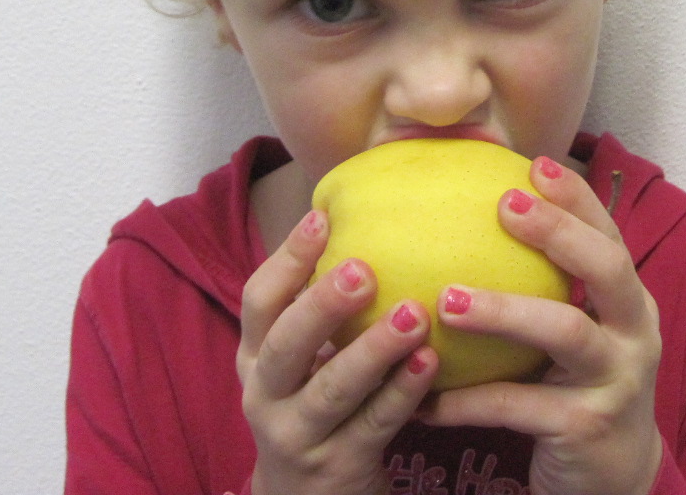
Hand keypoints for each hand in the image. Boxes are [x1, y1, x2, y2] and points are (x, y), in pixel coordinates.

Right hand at [237, 208, 440, 494]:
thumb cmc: (313, 406)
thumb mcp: (300, 362)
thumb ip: (319, 308)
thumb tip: (366, 220)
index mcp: (255, 356)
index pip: (257, 301)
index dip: (286, 259)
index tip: (323, 218)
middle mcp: (266, 394)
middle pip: (286, 344)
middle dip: (323, 304)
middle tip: (365, 269)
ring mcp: (299, 435)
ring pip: (333, 388)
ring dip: (374, 349)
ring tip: (415, 314)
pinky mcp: (339, 466)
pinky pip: (375, 424)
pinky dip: (403, 392)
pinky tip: (431, 363)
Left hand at [417, 158, 662, 494]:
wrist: (612, 479)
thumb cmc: (575, 386)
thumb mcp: (571, 329)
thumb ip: (540, 282)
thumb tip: (474, 211)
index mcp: (628, 300)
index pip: (609, 235)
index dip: (578, 197)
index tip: (535, 163)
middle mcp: (633, 332)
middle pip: (607, 269)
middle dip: (558, 232)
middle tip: (503, 206)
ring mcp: (616, 380)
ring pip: (565, 331)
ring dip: (503, 310)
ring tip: (446, 299)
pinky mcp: (587, 428)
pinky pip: (519, 406)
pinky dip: (468, 400)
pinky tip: (424, 400)